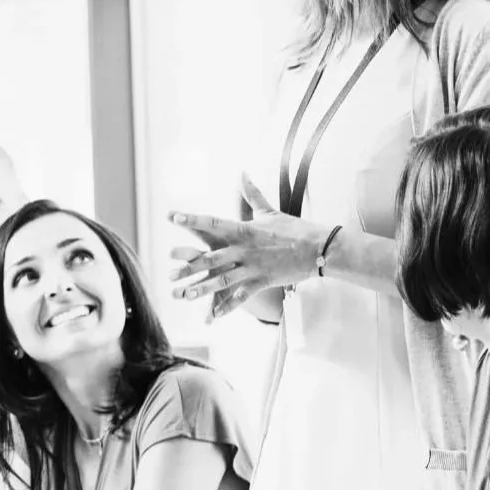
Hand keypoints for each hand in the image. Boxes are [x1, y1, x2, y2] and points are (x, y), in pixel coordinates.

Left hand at [169, 174, 329, 318]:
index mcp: (244, 230)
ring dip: (202, 289)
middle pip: (212, 258)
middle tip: (170, 272)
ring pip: (223, 280)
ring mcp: (253, 267)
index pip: (213, 223)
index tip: (173, 217)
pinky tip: (214, 316)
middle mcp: (245, 249)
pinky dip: (228, 306)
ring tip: (184, 296)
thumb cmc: (294, 228)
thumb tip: (242, 173)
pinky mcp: (262, 282)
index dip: (192, 220)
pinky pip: (242, 296)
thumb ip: (252, 194)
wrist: (319, 247)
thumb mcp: (270, 211)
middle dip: (190, 266)